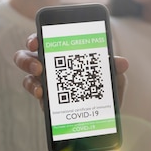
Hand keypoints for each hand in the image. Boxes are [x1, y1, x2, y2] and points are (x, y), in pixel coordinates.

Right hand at [13, 33, 127, 107]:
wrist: (106, 114)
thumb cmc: (107, 87)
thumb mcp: (114, 76)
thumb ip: (115, 67)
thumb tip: (122, 62)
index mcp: (67, 51)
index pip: (48, 37)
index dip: (38, 36)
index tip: (36, 41)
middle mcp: (52, 62)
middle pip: (28, 54)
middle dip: (27, 58)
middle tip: (39, 66)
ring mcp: (47, 81)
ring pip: (28, 74)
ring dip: (30, 80)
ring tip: (41, 88)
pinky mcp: (45, 98)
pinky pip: (35, 92)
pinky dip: (36, 92)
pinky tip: (44, 97)